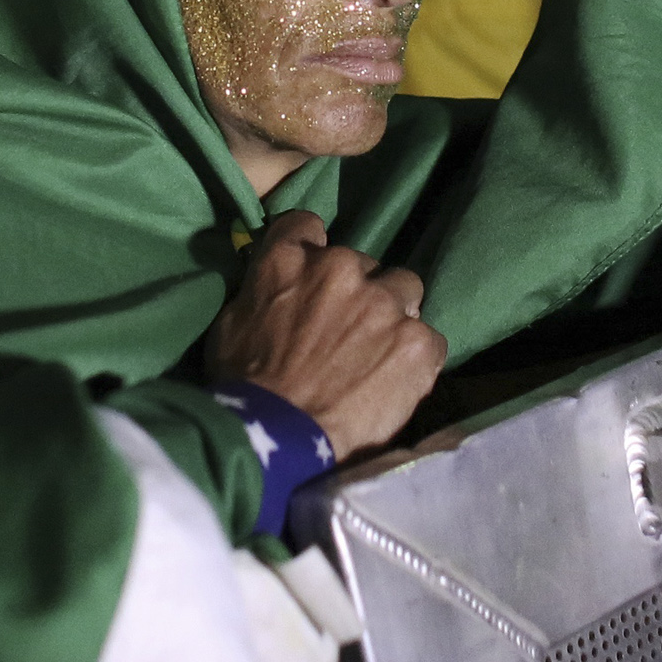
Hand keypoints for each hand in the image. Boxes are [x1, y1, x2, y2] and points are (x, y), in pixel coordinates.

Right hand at [207, 209, 444, 457]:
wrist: (279, 437)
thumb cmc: (244, 385)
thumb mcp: (232, 322)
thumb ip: (262, 291)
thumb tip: (276, 290)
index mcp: (290, 258)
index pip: (308, 224)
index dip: (312, 251)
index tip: (313, 276)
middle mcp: (342, 267)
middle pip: (364, 263)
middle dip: (356, 290)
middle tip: (346, 330)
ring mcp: (385, 303)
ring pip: (405, 290)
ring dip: (393, 314)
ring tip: (380, 352)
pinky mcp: (418, 342)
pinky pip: (429, 339)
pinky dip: (415, 357)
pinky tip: (398, 381)